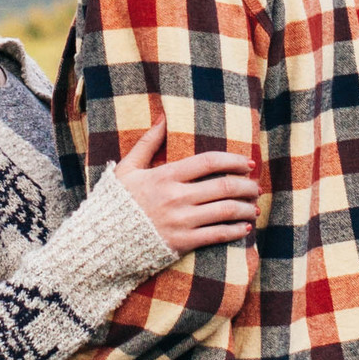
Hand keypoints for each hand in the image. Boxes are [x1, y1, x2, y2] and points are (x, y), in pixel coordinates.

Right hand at [115, 106, 260, 256]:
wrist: (103, 240)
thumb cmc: (116, 202)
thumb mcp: (128, 168)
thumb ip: (148, 142)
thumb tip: (164, 116)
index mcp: (165, 176)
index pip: (209, 162)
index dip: (234, 160)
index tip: (248, 163)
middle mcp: (177, 197)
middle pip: (224, 187)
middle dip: (246, 186)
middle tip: (255, 187)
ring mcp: (181, 221)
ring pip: (226, 211)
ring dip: (246, 209)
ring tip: (253, 208)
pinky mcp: (182, 242)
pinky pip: (217, 235)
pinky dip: (235, 231)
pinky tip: (244, 228)